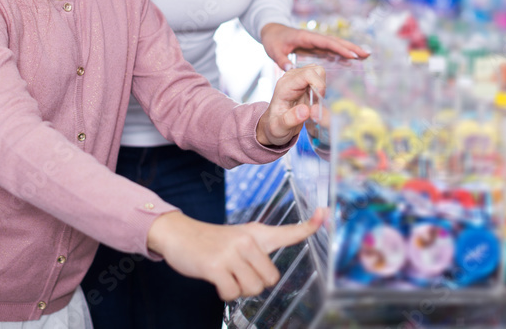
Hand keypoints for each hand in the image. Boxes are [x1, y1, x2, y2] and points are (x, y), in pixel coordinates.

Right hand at [147, 208, 326, 300]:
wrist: (179, 234)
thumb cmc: (213, 243)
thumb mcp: (240, 239)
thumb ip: (258, 252)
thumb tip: (270, 278)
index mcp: (257, 233)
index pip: (289, 231)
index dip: (310, 225)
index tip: (325, 213)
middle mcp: (247, 240)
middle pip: (270, 279)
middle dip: (255, 284)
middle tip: (239, 272)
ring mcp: (231, 252)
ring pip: (253, 288)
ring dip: (239, 290)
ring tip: (227, 275)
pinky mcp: (215, 265)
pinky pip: (232, 293)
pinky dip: (225, 293)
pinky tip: (216, 279)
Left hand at [256, 64, 324, 146]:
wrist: (273, 125)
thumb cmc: (275, 126)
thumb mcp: (279, 127)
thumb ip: (290, 119)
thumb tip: (305, 111)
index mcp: (285, 86)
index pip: (308, 73)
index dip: (318, 85)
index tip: (317, 100)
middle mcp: (291, 78)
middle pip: (316, 70)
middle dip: (321, 86)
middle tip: (315, 103)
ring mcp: (298, 79)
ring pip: (318, 72)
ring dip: (321, 87)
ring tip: (313, 102)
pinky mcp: (304, 82)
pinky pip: (318, 79)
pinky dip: (320, 89)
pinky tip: (313, 101)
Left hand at [260, 23, 368, 70]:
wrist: (272, 31)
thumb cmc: (273, 40)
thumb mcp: (274, 50)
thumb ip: (281, 60)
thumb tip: (290, 68)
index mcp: (306, 37)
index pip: (326, 42)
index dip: (339, 49)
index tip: (352, 55)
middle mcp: (314, 37)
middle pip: (336, 41)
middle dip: (352, 47)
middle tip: (367, 54)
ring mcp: (316, 41)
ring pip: (336, 44)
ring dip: (350, 49)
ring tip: (366, 55)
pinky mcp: (316, 45)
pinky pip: (331, 49)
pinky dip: (342, 52)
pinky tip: (352, 58)